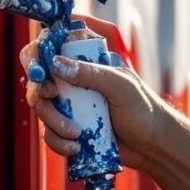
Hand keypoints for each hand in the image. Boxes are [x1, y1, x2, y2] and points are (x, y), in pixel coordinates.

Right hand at [18, 15, 167, 170]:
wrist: (151, 146)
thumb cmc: (142, 108)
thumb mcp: (120, 86)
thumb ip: (90, 73)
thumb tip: (55, 64)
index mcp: (88, 58)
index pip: (55, 42)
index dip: (39, 51)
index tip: (40, 69)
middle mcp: (74, 77)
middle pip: (38, 75)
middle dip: (37, 90)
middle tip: (46, 97)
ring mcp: (68, 102)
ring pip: (41, 105)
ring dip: (52, 121)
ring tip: (76, 133)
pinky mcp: (67, 126)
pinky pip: (48, 132)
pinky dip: (57, 140)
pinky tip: (75, 147)